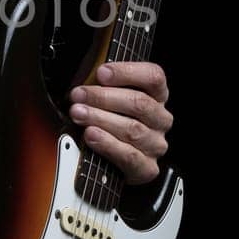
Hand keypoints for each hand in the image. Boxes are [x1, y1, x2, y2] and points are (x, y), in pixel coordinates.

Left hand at [67, 61, 172, 183]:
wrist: (110, 164)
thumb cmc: (108, 122)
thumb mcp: (106, 96)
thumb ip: (102, 82)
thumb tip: (87, 70)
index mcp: (157, 96)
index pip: (153, 77)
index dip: (128, 72)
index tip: (101, 72)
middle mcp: (160, 119)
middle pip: (139, 103)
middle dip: (104, 97)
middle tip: (79, 95)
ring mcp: (156, 144)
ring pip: (132, 129)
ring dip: (101, 119)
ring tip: (78, 113)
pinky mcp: (147, 168)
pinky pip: (129, 155)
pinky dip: (107, 143)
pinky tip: (91, 135)